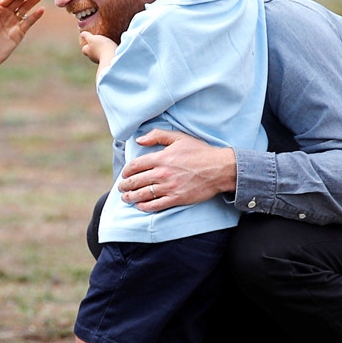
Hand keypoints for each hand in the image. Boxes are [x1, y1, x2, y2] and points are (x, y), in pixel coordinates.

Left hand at [79, 30, 115, 67]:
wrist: (111, 57)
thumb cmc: (100, 46)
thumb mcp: (92, 38)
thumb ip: (86, 36)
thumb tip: (82, 34)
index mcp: (87, 51)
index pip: (84, 49)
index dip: (86, 45)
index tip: (89, 41)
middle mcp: (92, 57)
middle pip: (91, 53)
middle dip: (93, 48)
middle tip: (98, 42)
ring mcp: (99, 60)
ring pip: (98, 55)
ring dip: (100, 51)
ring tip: (105, 45)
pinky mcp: (107, 61)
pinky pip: (106, 56)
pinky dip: (106, 53)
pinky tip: (111, 49)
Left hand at [118, 128, 236, 211]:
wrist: (219, 169)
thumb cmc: (200, 152)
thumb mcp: (179, 137)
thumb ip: (157, 135)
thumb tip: (140, 139)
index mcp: (161, 158)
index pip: (136, 166)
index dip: (126, 171)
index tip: (124, 174)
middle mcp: (162, 173)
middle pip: (136, 181)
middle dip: (125, 185)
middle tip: (121, 188)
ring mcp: (169, 187)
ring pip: (143, 194)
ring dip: (131, 197)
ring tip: (125, 198)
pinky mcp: (176, 198)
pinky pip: (156, 205)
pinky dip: (145, 206)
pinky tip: (139, 206)